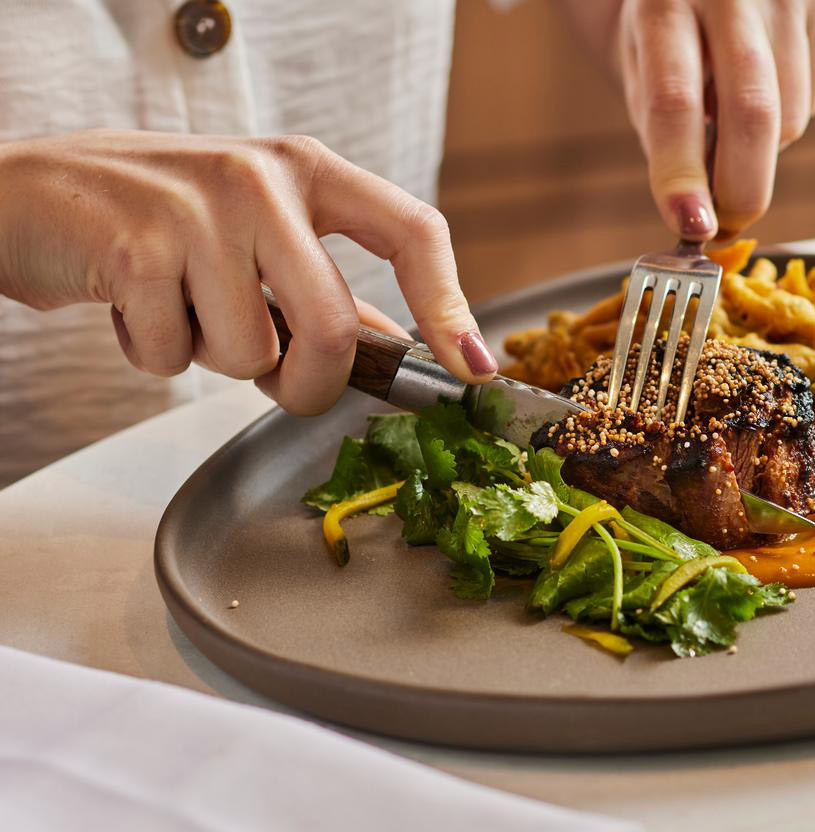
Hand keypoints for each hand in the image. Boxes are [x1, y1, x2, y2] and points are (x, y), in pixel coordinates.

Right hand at [0, 129, 497, 414]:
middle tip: (281, 383)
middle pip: (332, 329)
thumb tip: (405, 348)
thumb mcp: (256, 231)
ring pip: (251, 354)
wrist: (26, 194)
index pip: (412, 231)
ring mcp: (200, 212)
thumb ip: (328, 287)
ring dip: (214, 359)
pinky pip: (177, 357)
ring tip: (179, 307)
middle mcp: (262, 180)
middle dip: (309, 384)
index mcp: (307, 169)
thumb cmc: (156, 219)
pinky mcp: (136, 251)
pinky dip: (154, 353)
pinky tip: (132, 304)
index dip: (450, 305)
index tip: (474, 366)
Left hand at [563, 0, 814, 239]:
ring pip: (790, 117)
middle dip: (742, 187)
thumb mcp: (640, 62)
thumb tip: (703, 215)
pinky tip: (763, 80)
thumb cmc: (665, 20)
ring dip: (761, 146)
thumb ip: (665, 132)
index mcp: (663, 2)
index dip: (682, 174)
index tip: (691, 227)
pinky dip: (788, 111)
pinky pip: (814, 96)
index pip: (673, 100)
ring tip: (729, 112)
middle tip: (726, 224)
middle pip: (752, 111)